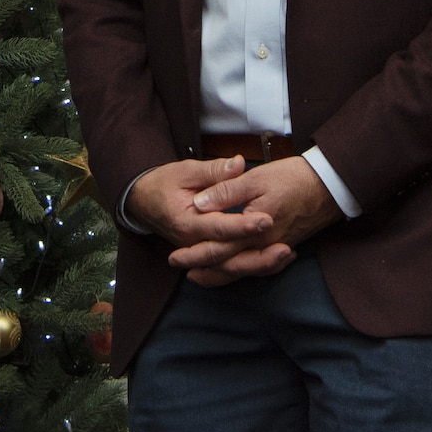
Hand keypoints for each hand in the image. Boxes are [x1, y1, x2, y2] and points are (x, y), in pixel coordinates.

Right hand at [124, 156, 273, 256]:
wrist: (143, 201)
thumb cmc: (165, 183)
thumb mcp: (186, 170)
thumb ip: (213, 171)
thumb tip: (238, 165)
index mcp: (187, 223)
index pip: (219, 228)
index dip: (243, 225)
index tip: (267, 219)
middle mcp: (193, 244)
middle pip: (228, 256)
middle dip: (258, 255)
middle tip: (286, 249)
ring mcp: (200, 252)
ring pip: (232, 266)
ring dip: (260, 264)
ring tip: (287, 256)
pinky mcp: (207, 254)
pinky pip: (231, 266)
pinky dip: (254, 266)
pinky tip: (277, 262)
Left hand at [167, 157, 341, 285]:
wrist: (331, 185)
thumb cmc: (293, 178)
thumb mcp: (256, 178)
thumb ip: (226, 191)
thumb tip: (199, 203)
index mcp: (255, 230)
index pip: (218, 248)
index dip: (194, 253)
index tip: (174, 256)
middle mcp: (265, 246)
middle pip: (229, 265)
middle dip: (203, 268)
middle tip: (180, 268)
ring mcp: (276, 248)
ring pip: (243, 270)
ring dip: (220, 274)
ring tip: (199, 276)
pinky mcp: (284, 246)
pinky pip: (258, 266)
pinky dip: (242, 271)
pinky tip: (234, 268)